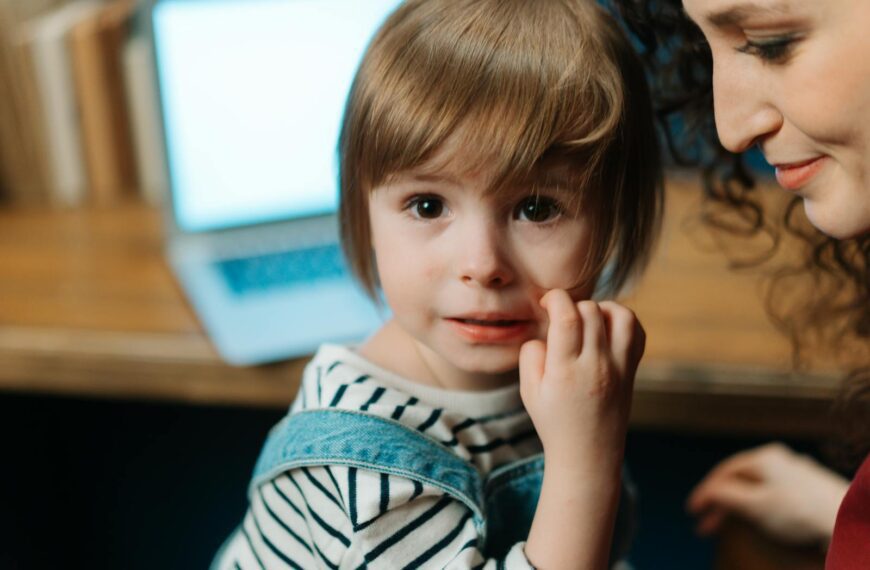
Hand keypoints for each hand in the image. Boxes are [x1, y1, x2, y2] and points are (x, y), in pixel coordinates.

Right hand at [520, 290, 645, 569]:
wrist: (588, 455)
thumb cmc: (554, 422)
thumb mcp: (529, 391)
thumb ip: (531, 355)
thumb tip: (546, 330)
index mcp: (565, 371)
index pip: (566, 317)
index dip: (555, 299)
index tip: (546, 303)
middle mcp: (596, 366)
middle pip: (590, 311)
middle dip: (572, 305)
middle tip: (561, 319)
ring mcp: (619, 368)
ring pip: (619, 315)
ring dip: (601, 307)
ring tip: (586, 319)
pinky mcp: (632, 371)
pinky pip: (637, 332)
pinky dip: (623, 319)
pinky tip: (606, 327)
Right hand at [687, 443, 848, 547]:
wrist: (845, 519)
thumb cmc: (800, 511)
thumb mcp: (753, 504)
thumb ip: (725, 495)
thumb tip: (708, 491)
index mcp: (762, 457)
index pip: (723, 473)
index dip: (705, 492)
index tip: (693, 512)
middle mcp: (779, 459)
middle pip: (740, 480)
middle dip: (721, 503)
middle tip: (708, 527)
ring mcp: (796, 472)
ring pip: (757, 487)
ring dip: (739, 506)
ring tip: (731, 526)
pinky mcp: (810, 488)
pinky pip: (774, 494)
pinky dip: (759, 507)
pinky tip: (761, 519)